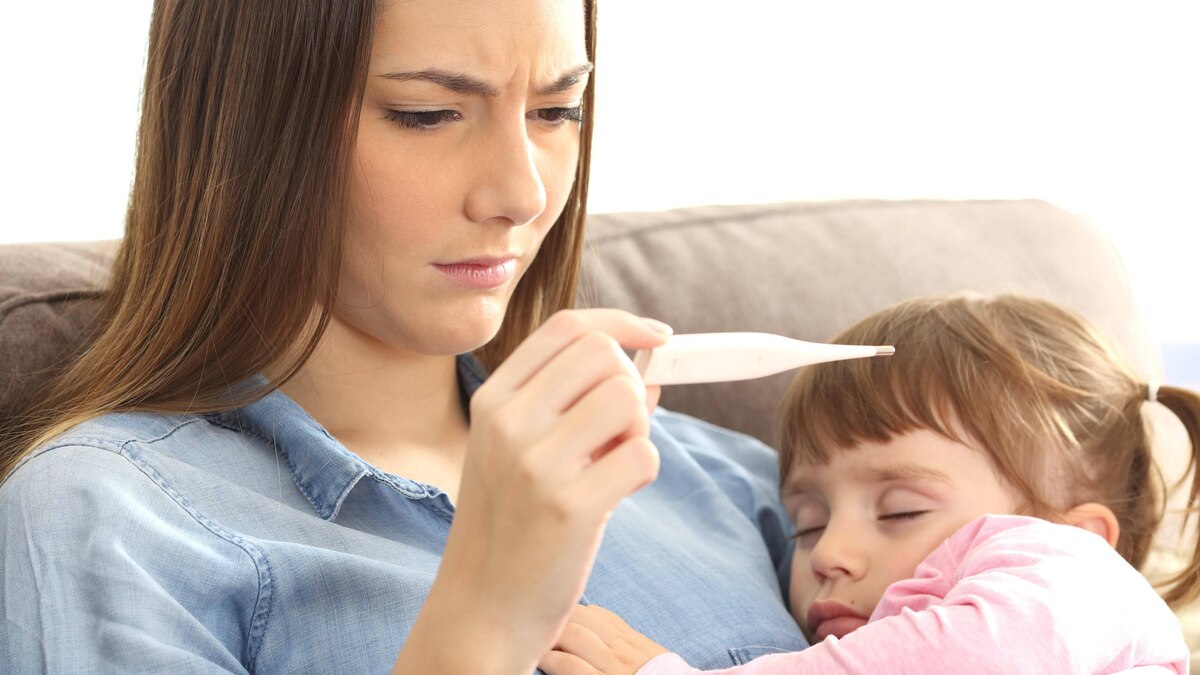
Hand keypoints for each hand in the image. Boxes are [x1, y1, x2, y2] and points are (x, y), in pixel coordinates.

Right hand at [394, 309, 669, 674]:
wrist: (483, 606)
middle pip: (603, 354)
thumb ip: (576, 403)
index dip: (623, 324)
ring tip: (613, 463)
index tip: (657, 338)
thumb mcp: (523, 451)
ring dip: (639, 428)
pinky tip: (615, 495)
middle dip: (632, 384)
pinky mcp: (568, 507)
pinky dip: (644, 470)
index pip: (568, 326)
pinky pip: (643, 453)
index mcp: (492, 400)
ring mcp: (534, 464)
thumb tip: (650, 364)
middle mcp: (507, 423)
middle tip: (620, 429)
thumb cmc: (513, 523)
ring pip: (627, 398)